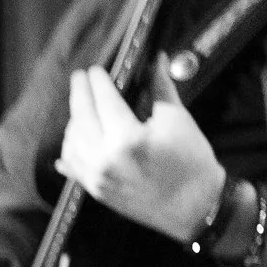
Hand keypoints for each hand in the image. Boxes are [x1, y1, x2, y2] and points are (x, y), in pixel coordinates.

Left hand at [56, 65, 227, 242]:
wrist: (196, 207)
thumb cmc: (192, 163)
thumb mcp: (178, 120)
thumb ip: (161, 87)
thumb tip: (157, 59)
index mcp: (127, 138)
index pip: (104, 99)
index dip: (98, 81)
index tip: (96, 70)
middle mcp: (106, 159)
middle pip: (81, 117)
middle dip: (79, 93)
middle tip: (79, 77)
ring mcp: (98, 177)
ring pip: (72, 141)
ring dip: (73, 120)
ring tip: (80, 106)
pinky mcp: (97, 192)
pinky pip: (73, 168)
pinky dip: (69, 151)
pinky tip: (70, 141)